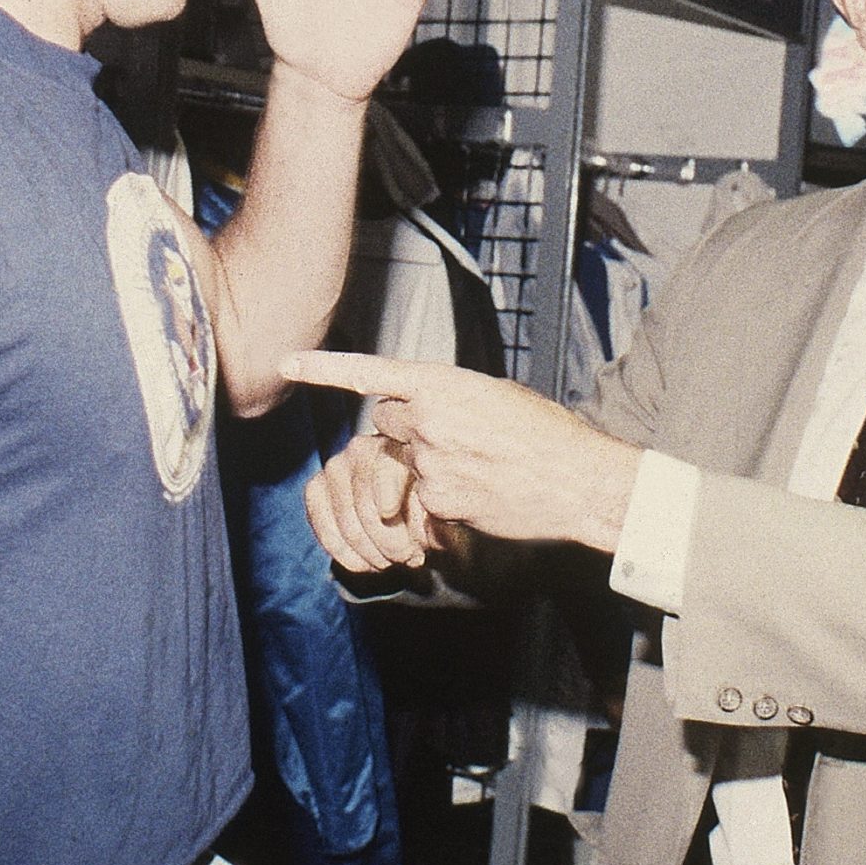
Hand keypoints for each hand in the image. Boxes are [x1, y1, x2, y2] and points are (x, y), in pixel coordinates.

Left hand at [283, 351, 640, 551]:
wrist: (579, 479)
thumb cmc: (546, 435)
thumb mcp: (496, 396)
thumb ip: (449, 398)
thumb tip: (421, 406)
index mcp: (445, 383)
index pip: (373, 371)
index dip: (324, 368)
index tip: (286, 361)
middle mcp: (430, 418)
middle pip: (386, 423)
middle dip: (408, 431)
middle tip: (456, 439)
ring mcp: (430, 461)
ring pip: (403, 464)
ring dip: (427, 468)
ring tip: (477, 469)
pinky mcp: (437, 500)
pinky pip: (420, 502)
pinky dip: (441, 503)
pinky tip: (480, 496)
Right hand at [307, 431, 442, 572]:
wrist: (406, 506)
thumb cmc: (429, 507)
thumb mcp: (443, 510)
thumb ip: (437, 515)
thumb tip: (429, 529)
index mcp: (401, 445)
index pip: (387, 467)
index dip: (386, 491)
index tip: (389, 514)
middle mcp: (362, 449)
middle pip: (367, 506)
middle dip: (389, 543)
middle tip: (408, 558)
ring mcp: (336, 467)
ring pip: (347, 523)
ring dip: (370, 553)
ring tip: (390, 562)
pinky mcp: (316, 488)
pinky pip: (322, 526)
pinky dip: (342, 552)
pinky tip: (363, 564)